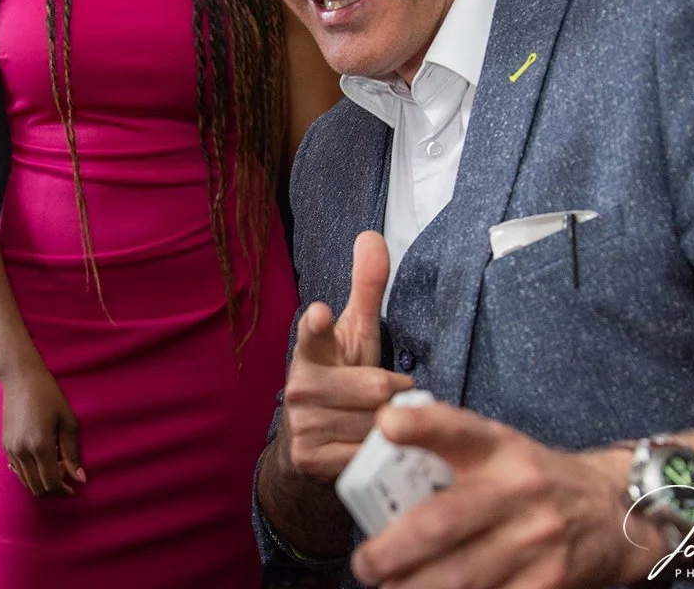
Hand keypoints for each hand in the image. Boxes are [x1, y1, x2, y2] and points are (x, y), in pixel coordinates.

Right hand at [0, 364, 83, 496]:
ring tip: (56, 466)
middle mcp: (22, 451)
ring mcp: (10, 449)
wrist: (21, 379)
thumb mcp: (68, 421)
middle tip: (66, 477)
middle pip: (37, 488)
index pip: (51, 483)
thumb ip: (73, 453)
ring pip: (26, 482)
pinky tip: (42, 460)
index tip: (74, 489)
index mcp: (40, 446)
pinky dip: (30, 474)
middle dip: (53, 489)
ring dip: (41, 482)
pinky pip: (17, 470)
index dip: (64, 491)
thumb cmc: (50, 396)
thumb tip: (80, 479)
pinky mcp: (5, 445)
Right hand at [279, 231, 414, 482]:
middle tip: (384, 397)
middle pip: (376, 387)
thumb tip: (371, 234)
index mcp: (311, 349)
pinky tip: (368, 447)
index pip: (314, 333)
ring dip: (389, 426)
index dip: (317, 325)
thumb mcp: (356, 335)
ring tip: (376, 423)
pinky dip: (379, 453)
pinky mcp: (311, 458)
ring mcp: (302, 423)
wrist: (310, 444)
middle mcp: (300, 385)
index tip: (319, 314)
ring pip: (377, 423)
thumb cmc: (342, 378)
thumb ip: (366, 287)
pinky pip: (369, 453)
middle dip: (392, 395)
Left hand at [350, 402, 651, 588]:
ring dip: (413, 588)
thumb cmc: (534, 480)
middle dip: (391, 550)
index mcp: (498, 448)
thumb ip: (448, 454)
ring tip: (387, 588)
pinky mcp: (549, 582)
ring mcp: (536, 539)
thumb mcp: (498, 449)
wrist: (613, 511)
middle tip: (364, 564)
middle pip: (442, 522)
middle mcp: (517, 489)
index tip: (386, 424)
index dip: (420, 425)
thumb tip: (378, 468)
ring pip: (461, 576)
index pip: (457, 428)